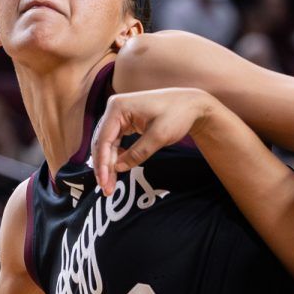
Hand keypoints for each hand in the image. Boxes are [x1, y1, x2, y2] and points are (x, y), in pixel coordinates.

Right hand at [91, 88, 214, 194]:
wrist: (191, 104)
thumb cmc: (177, 114)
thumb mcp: (159, 136)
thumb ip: (138, 153)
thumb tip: (118, 168)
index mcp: (118, 107)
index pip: (103, 139)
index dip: (103, 164)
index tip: (104, 182)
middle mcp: (114, 108)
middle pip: (102, 142)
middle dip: (103, 167)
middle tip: (106, 190)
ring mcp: (119, 114)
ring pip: (107, 144)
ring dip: (108, 164)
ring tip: (110, 184)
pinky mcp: (124, 121)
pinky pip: (115, 142)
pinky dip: (116, 157)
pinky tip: (118, 170)